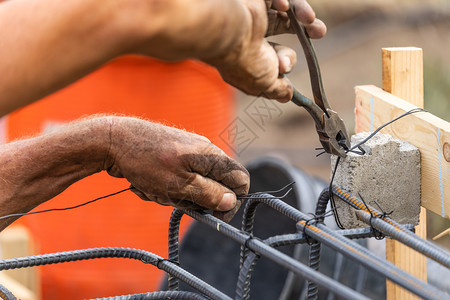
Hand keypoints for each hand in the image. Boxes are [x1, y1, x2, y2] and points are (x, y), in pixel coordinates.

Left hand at [105, 117, 249, 221]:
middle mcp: (203, 152)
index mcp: (211, 156)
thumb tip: (232, 201)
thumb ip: (209, 195)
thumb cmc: (146, 161)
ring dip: (172, 195)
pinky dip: (162, 187)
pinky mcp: (171, 157)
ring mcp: (186, 153)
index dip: (232, 201)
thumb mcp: (180, 185)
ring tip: (153, 188)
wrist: (112, 140)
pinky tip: (145, 183)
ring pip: (191, 186)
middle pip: (214, 186)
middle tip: (172, 197)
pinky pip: (175, 180)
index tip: (213, 214)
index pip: (240, 180)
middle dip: (193, 199)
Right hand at [207, 0, 324, 102]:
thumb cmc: (244, 62)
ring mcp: (253, 15)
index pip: (271, 57)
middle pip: (284, 28)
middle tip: (319, 32)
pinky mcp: (255, 0)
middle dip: (305, 33)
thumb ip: (276, 88)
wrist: (230, 36)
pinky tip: (285, 7)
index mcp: (249, 56)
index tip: (288, 67)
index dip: (284, 62)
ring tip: (312, 19)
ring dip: (303, 13)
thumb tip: (286, 96)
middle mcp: (251, 34)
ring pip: (285, 10)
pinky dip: (286, 1)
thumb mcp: (264, 83)